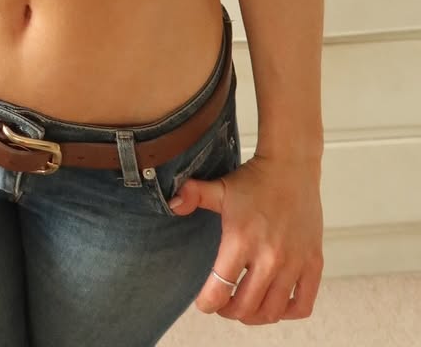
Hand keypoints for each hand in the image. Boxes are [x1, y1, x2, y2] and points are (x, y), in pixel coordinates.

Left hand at [167, 154, 323, 323]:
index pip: (220, 289)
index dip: (208, 303)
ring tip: (246, 306)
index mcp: (241, 239)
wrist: (291, 167)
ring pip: (273, 311)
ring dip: (255, 316)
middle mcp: (268, 256)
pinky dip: (288, 313)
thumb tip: (172, 204)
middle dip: (229, 312)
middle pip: (246, 307)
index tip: (204, 302)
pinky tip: (276, 304)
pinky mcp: (313, 264)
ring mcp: (293, 262)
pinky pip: (302, 305)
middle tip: (223, 305)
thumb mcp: (219, 187)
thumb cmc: (254, 180)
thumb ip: (192, 195)